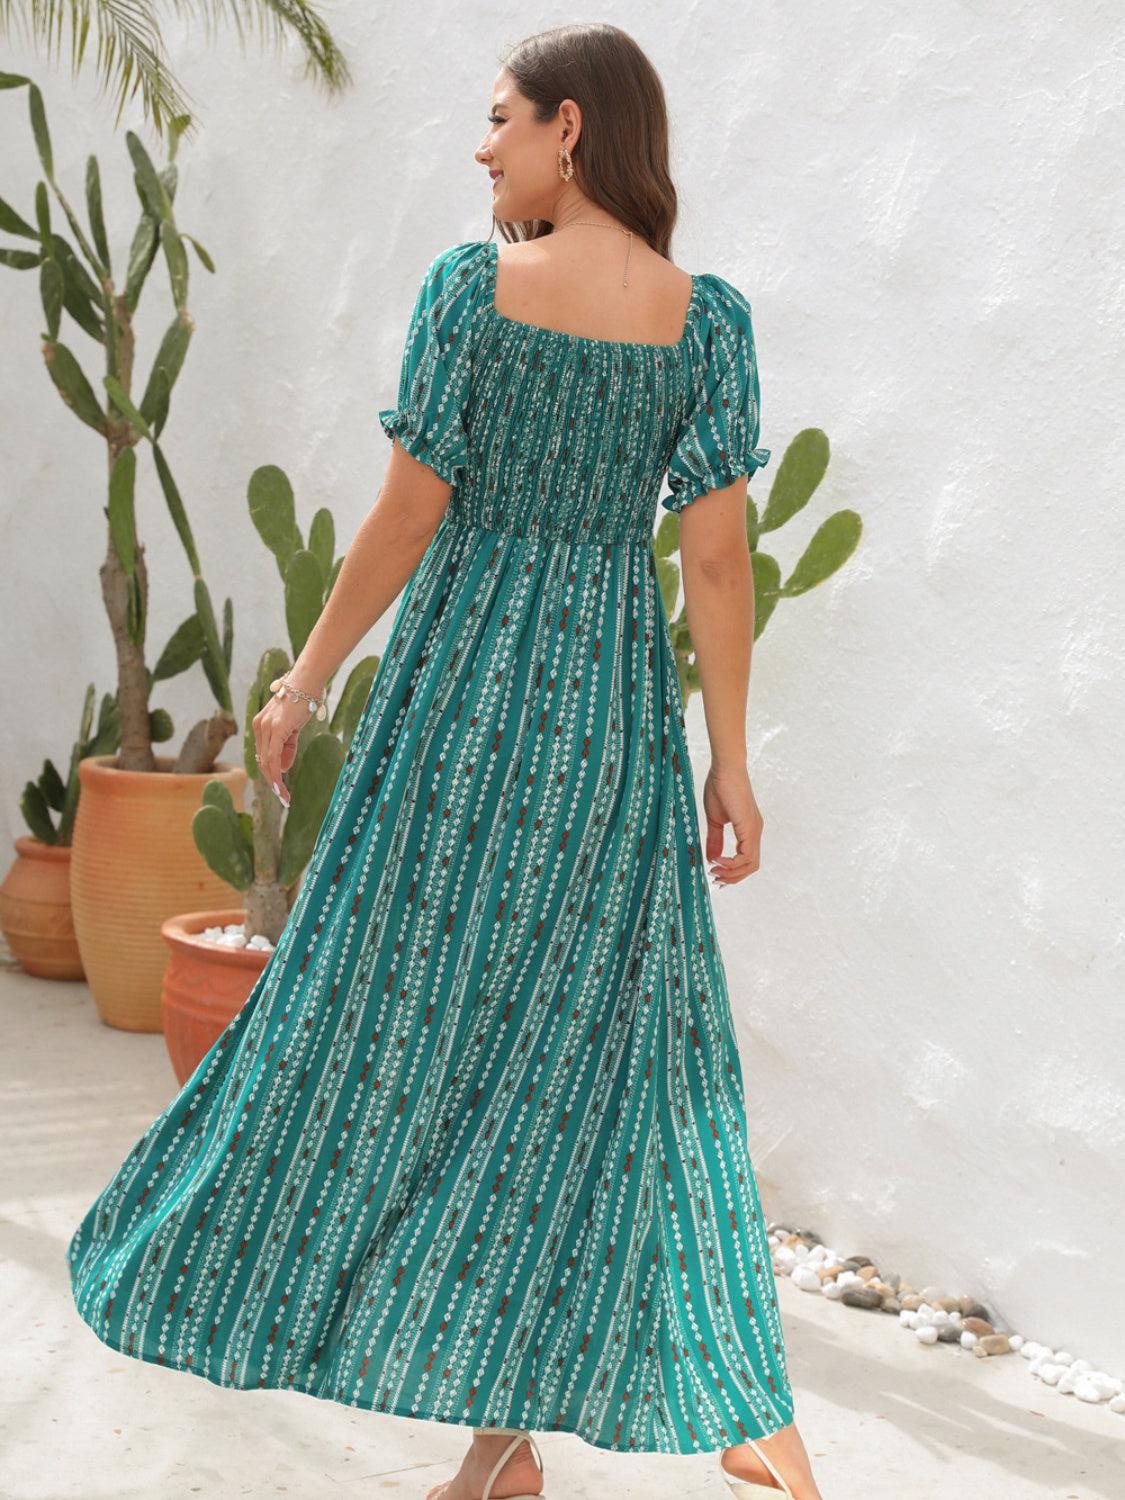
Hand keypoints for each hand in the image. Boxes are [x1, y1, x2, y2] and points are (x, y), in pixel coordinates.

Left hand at [252, 680, 318, 808]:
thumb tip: (283, 768)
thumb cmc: (304, 700)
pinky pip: (273, 757)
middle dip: (272, 781)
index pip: (263, 754)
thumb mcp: (294, 727)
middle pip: (262, 761)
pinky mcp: (275, 729)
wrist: (307, 682)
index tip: (279, 787)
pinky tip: (281, 785)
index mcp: (261, 725)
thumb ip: (287, 747)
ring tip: (284, 796)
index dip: (271, 772)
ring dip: (275, 781)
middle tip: (283, 797)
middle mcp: (259, 726)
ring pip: (266, 762)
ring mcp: (265, 727)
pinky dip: (276, 774)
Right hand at [702, 761, 762, 885]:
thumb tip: (712, 858)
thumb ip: (715, 840)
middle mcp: (755, 832)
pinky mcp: (749, 827)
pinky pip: (746, 855)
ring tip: (714, 870)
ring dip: (732, 873)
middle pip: (751, 867)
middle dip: (733, 877)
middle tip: (714, 878)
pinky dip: (732, 863)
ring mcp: (754, 830)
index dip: (732, 871)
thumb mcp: (715, 820)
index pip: (747, 860)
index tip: (714, 872)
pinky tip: (717, 859)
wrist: (725, 769)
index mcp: (748, 830)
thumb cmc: (720, 787)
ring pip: (751, 864)